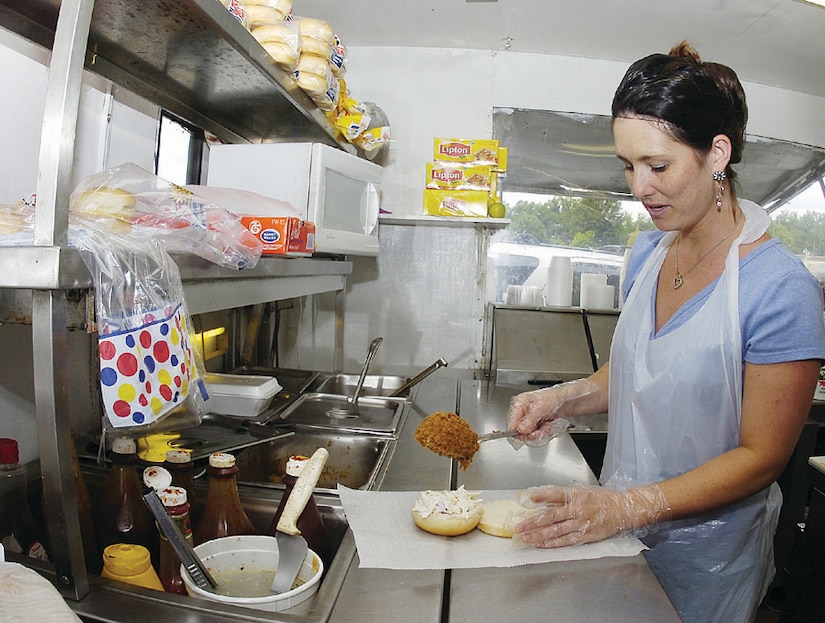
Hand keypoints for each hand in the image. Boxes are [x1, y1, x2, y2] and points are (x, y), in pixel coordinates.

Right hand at [506, 379, 595, 446]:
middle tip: (542, 429)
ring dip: (541, 433)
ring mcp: (529, 421)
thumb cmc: (555, 398)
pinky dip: (545, 433)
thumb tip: (520, 429)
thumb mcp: (542, 407)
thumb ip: (530, 419)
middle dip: (533, 433)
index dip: (518, 431)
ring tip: (548, 425)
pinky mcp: (536, 426)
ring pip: (529, 435)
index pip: (511, 423)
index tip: (526, 434)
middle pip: (519, 432)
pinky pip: (537, 436)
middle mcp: (522, 413)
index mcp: (519, 404)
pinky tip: (549, 426)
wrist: (568, 401)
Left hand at [513, 484, 670, 547]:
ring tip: (526, 537)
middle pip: (552, 516)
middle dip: (533, 522)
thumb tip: (541, 499)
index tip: (530, 498)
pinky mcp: (586, 535)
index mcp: (576, 494)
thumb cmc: (600, 498)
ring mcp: (582, 523)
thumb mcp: (581, 491)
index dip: (543, 496)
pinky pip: (567, 540)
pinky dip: (553, 543)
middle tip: (519, 526)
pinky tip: (542, 544)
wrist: (622, 509)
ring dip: (539, 535)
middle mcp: (578, 509)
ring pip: (556, 530)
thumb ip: (562, 496)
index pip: (556, 494)